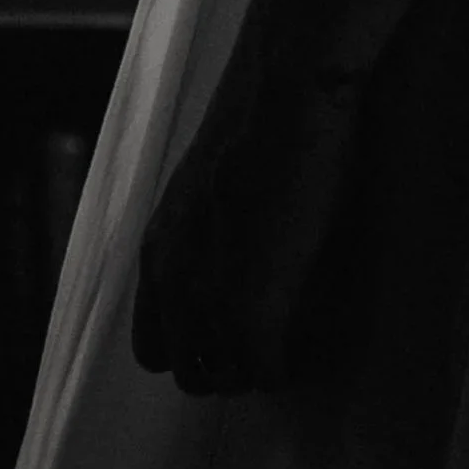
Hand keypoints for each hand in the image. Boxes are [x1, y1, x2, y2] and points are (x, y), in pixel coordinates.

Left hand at [131, 12, 369, 396]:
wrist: (285, 89)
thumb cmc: (262, 117)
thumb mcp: (208, 182)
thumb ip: (205, 229)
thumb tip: (233, 248)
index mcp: (158, 252)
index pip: (154, 344)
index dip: (199, 345)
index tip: (239, 334)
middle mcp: (171, 284)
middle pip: (184, 372)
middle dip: (226, 366)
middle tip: (271, 345)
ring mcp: (209, 299)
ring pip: (223, 378)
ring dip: (256, 369)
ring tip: (294, 344)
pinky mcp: (254, 307)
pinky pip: (266, 369)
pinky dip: (288, 366)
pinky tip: (314, 339)